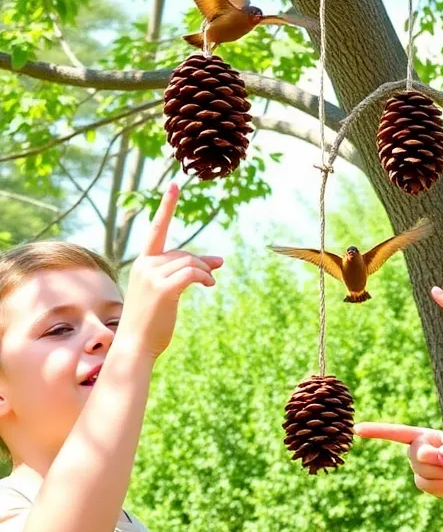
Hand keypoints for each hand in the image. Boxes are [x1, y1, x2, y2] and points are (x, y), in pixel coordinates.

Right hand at [116, 183, 222, 359]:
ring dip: (205, 271)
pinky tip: (209, 284)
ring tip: (210, 282)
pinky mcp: (162, 288)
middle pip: (183, 252)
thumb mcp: (165, 293)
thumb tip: (216, 262)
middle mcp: (145, 265)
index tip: (175, 185)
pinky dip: (204, 276)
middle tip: (218, 266)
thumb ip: (182, 274)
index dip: (167, 207)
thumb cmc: (151, 322)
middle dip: (203, 260)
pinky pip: (192, 273)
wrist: (135, 346)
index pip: (157, 230)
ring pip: (190, 262)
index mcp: (142, 263)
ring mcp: (151, 275)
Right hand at [353, 422, 442, 505]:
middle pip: (416, 453)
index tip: (357, 429)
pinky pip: (426, 484)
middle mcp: (420, 449)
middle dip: (434, 459)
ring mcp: (419, 467)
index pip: (399, 432)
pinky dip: (441, 484)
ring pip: (421, 470)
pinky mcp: (422, 482)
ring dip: (441, 473)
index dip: (378, 430)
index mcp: (428, 435)